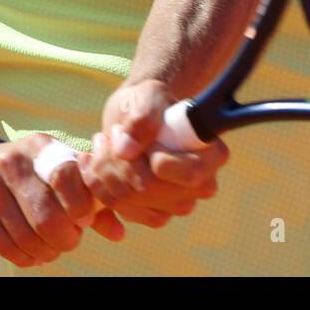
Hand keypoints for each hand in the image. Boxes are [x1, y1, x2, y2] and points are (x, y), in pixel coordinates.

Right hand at [0, 133, 124, 267]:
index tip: (84, 220)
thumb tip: (119, 232)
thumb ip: (91, 199)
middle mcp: (12, 160)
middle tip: (69, 241)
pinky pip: (6, 245)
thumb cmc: (29, 178)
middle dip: (66, 239)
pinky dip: (25, 258)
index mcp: (41, 147)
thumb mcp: (56, 176)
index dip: (81, 206)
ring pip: (28, 235)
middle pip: (49, 216)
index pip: (68, 177)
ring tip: (51, 249)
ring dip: (47, 252)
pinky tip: (31, 254)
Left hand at [77, 79, 228, 228]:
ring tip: (101, 142)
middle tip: (108, 134)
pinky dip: (100, 185)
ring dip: (105, 171)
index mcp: (213, 155)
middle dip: (117, 161)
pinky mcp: (155, 214)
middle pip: (149, 189)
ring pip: (130, 201)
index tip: (133, 135)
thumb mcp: (149, 95)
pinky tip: (96, 162)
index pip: (186, 174)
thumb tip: (126, 150)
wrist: (136, 116)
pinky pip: (122, 209)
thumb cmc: (150, 102)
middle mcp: (202, 186)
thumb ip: (142, 116)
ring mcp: (178, 204)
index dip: (153, 158)